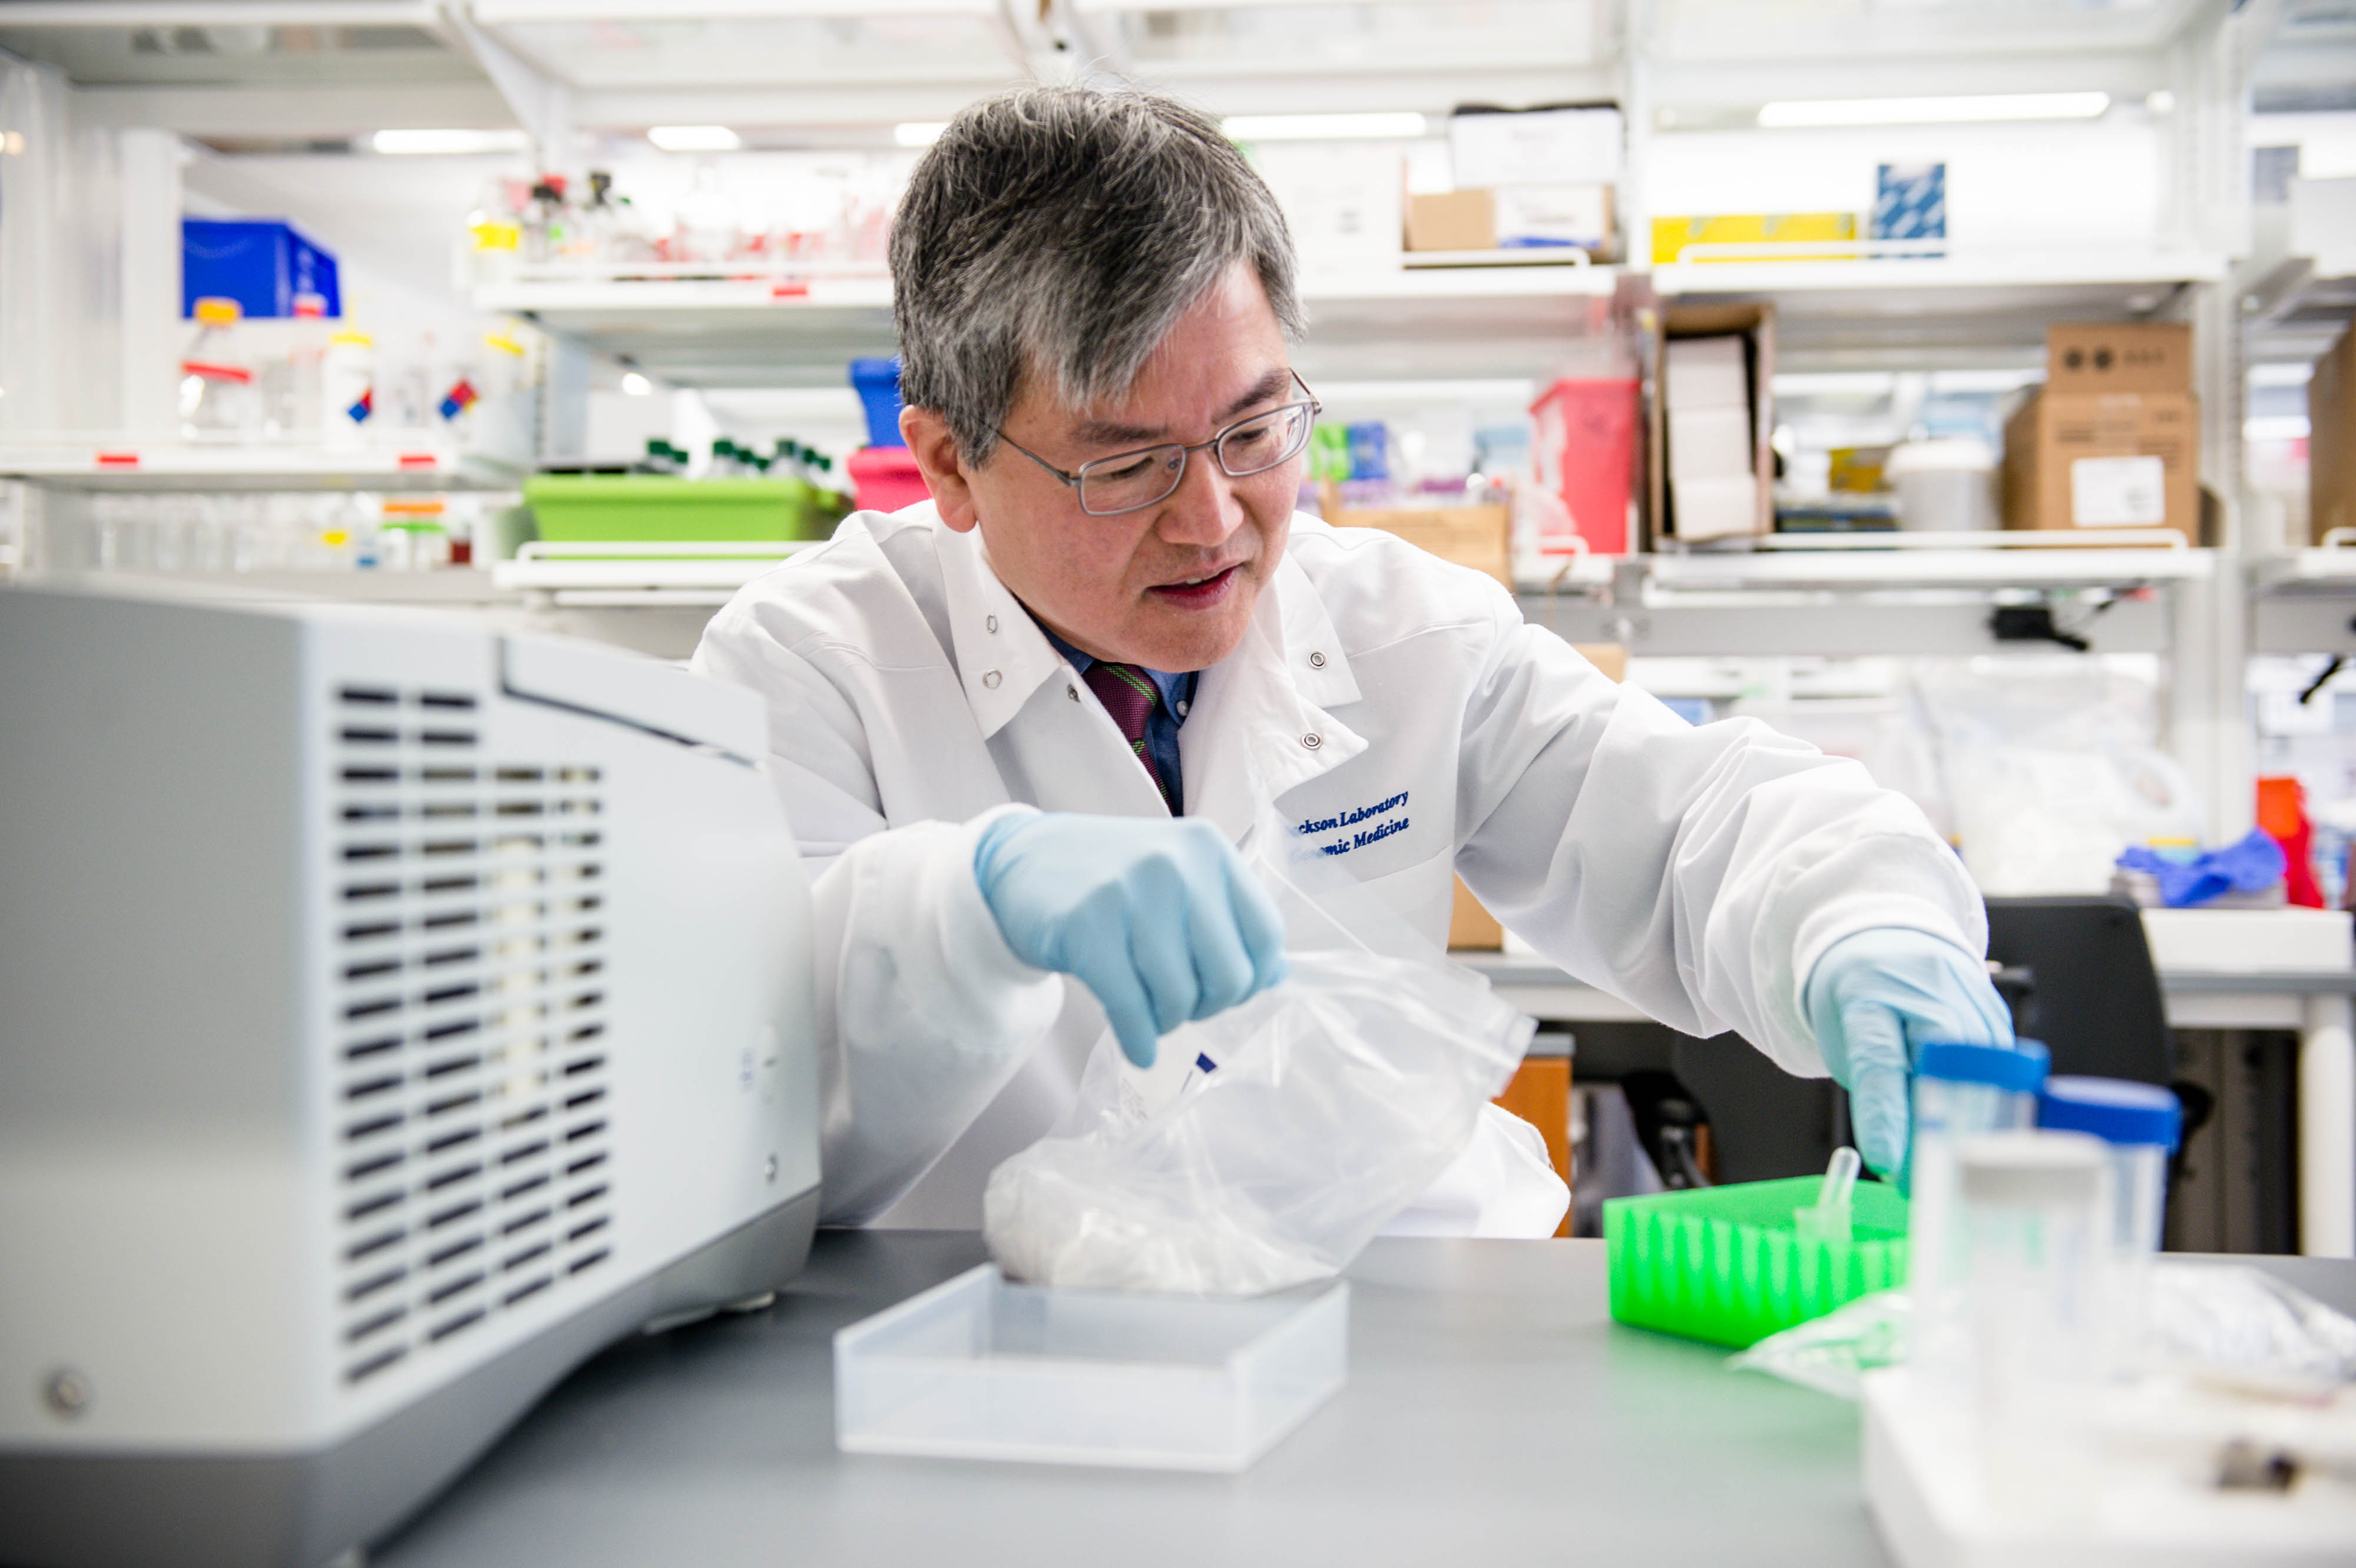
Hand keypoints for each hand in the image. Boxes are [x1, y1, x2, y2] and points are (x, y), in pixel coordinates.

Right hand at [974, 812, 1287, 1067]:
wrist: (1023, 864)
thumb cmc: (1113, 879)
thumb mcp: (1179, 879)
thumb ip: (1230, 920)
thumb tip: (1279, 975)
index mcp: (1209, 849)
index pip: (1266, 935)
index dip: (1252, 978)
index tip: (1223, 987)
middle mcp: (1175, 864)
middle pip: (1229, 975)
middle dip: (1209, 1006)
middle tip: (1182, 1004)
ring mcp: (1129, 893)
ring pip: (1179, 996)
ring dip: (1169, 1022)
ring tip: (1152, 1013)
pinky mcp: (1086, 928)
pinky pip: (1131, 1009)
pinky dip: (1139, 1040)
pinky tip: (1138, 1047)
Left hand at [1803, 927, 2014, 1180]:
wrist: (1883, 932)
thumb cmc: (1856, 992)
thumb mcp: (1843, 1038)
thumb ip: (1872, 1091)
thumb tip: (1900, 1160)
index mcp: (1869, 994)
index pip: (1880, 1060)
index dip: (1885, 1115)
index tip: (1888, 1163)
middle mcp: (1925, 990)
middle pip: (1944, 1072)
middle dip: (1939, 1133)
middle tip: (1926, 1184)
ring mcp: (1969, 997)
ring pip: (1982, 1074)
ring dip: (1971, 1126)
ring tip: (1952, 1169)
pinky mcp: (1996, 1012)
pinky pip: (2001, 1067)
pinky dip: (1989, 1103)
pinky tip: (1978, 1131)